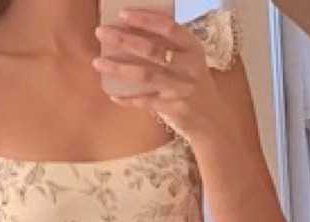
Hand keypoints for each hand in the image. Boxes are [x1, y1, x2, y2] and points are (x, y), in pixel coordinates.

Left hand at [93, 10, 222, 142]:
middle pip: (151, 50)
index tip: (123, 14)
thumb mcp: (190, 60)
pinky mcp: (173, 108)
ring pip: (144, 75)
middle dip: (123, 40)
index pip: (168, 28)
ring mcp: (180, 89)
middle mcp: (188, 66)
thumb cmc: (193, 84)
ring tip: (98, 62)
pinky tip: (112, 93)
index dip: (145, 20)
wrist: (212, 120)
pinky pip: (144, 102)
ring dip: (118, 68)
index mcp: (192, 48)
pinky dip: (127, 98)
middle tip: (101, 33)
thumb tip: (134, 33)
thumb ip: (170, 47)